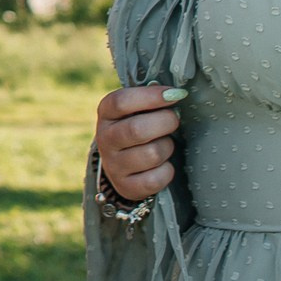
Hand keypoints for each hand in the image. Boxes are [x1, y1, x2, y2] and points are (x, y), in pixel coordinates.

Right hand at [94, 85, 184, 202]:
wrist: (124, 164)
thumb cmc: (138, 126)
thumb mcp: (136, 109)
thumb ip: (150, 98)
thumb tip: (176, 93)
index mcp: (106, 113)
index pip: (121, 101)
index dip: (151, 97)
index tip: (175, 94)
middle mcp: (105, 139)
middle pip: (137, 129)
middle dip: (166, 122)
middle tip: (174, 120)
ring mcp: (113, 165)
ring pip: (152, 154)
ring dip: (167, 147)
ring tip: (164, 144)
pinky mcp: (125, 187)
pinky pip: (156, 179)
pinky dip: (166, 171)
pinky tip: (162, 165)